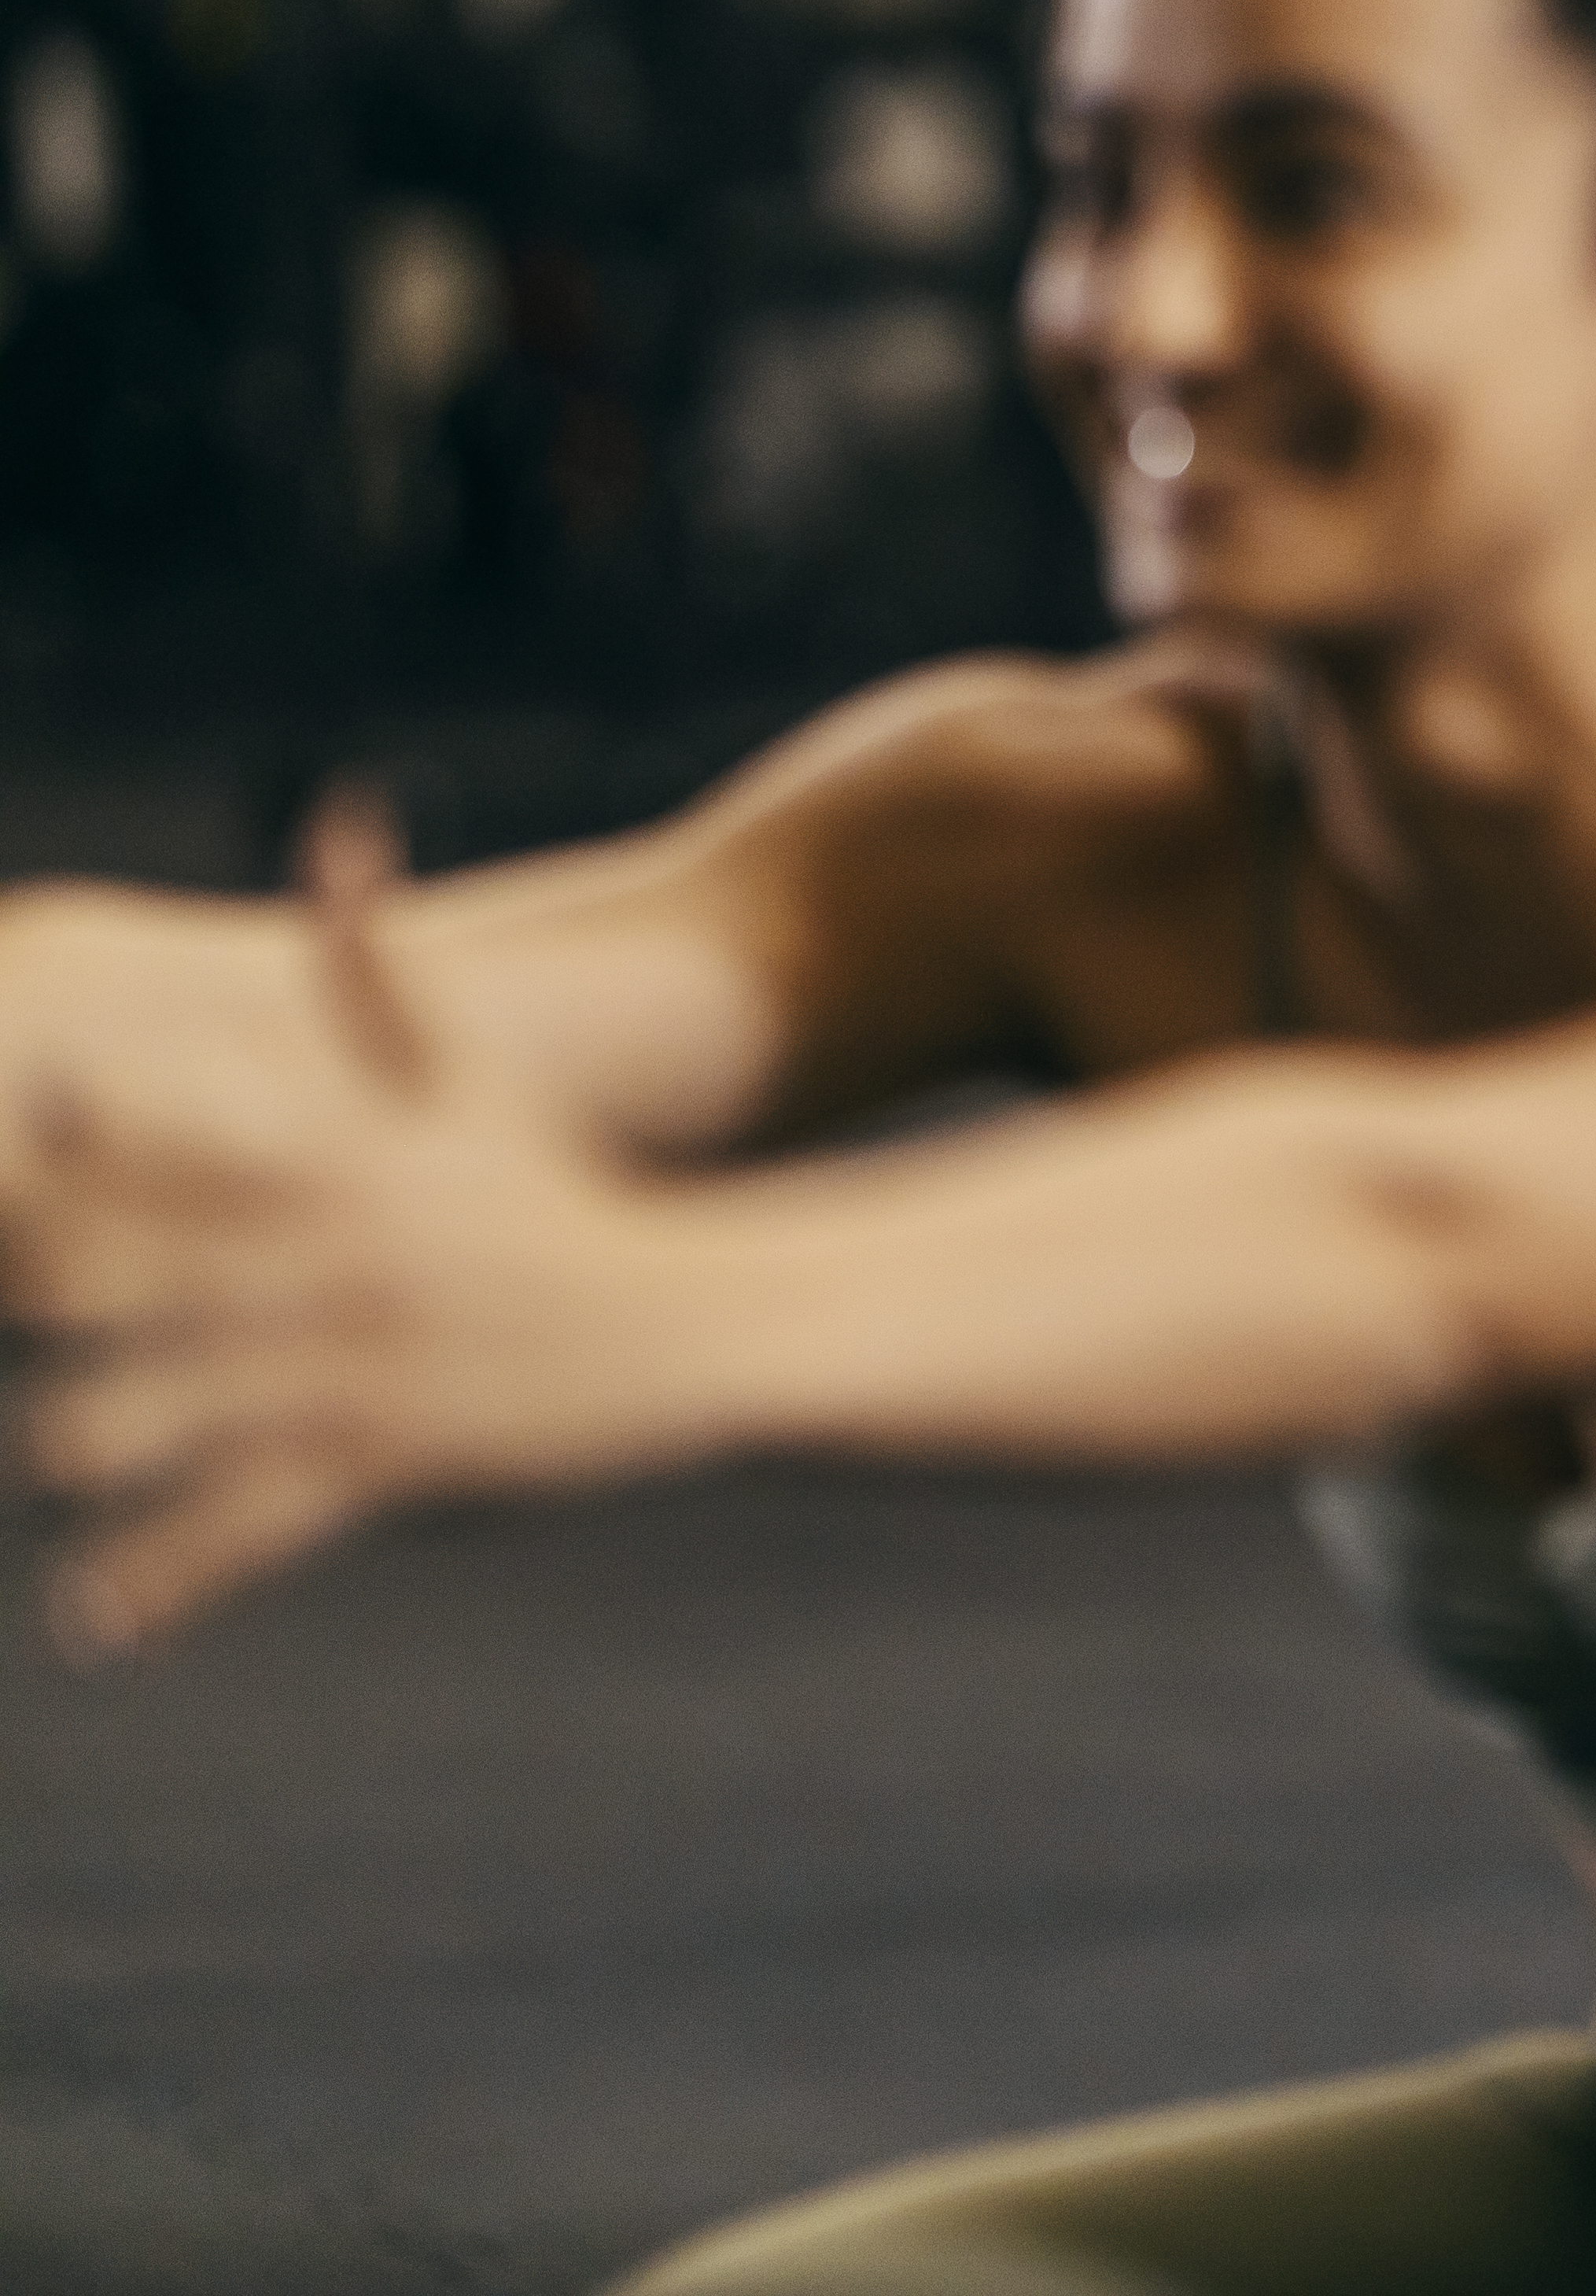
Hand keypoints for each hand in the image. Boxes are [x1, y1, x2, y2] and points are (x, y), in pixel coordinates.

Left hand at [5, 805, 730, 1654]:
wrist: (694, 1318)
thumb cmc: (552, 1194)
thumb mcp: (461, 1070)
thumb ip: (371, 959)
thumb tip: (341, 811)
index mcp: (312, 1148)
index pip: (103, 1141)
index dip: (23, 1167)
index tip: (13, 1191)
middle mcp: (306, 1249)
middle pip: (69, 1280)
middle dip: (18, 1304)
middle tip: (15, 1313)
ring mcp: (337, 1361)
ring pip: (113, 1420)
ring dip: (70, 1447)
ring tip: (64, 1454)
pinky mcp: (377, 1466)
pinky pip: (220, 1539)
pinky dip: (150, 1588)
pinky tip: (102, 1618)